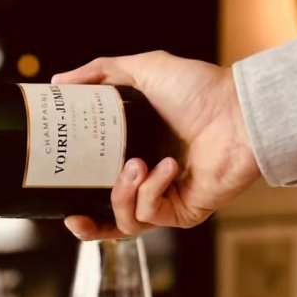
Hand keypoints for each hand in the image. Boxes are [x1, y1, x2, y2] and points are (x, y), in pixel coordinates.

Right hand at [52, 51, 261, 238]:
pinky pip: (150, 216)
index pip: (100, 185)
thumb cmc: (202, 91)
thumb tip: (59, 81)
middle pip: (109, 219)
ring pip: (125, 221)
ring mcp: (168, 199)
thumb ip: (101, 72)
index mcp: (137, 153)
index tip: (57, 188)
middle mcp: (151, 182)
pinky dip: (151, 191)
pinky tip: (165, 168)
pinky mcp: (184, 213)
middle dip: (89, 226)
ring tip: (134, 166)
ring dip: (122, 194)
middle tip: (73, 215)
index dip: (77, 195)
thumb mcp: (144, 71)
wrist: (239, 112)